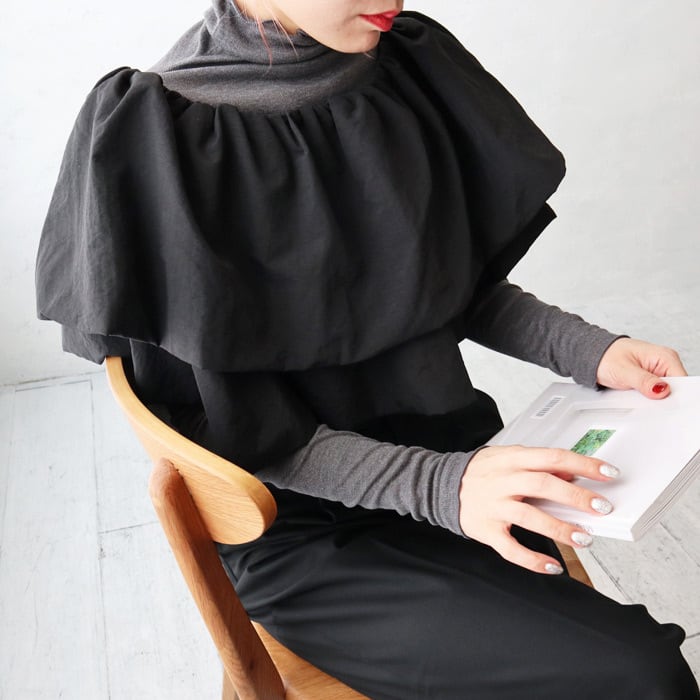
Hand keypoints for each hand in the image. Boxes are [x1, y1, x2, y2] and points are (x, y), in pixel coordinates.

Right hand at [459, 445, 619, 573]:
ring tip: (584, 538)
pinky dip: (533, 560)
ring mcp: (493, 506)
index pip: (552, 457)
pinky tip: (552, 566)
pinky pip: (511, 548)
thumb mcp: (508, 458)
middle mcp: (502, 480)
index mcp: (510, 459)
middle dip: (576, 496)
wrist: (442, 486)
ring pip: (530, 517)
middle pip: (543, 485)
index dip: (583, 464)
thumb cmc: (482, 472)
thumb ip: (539, 465)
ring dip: (560, 528)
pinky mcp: (486, 530)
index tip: (608, 473)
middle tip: (602, 507)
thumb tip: (573, 473)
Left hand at [596, 338, 686, 398]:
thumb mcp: (624, 371)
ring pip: (664, 394)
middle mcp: (664, 364)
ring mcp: (657, 373)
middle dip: (663, 399)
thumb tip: (662, 391)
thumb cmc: (606, 357)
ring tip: (637, 396)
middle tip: (647, 402)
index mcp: (665, 357)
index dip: (676, 395)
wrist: (592, 355)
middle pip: (675, 389)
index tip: (665, 404)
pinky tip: (636, 398)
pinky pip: (653, 394)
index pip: (683, 381)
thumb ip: (644, 381)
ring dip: (653, 400)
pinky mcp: (649, 380)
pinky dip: (646, 399)